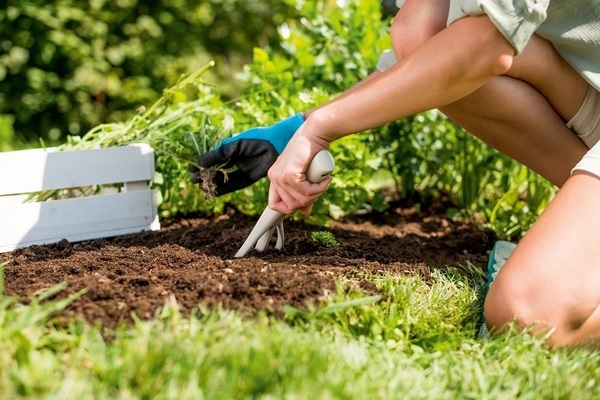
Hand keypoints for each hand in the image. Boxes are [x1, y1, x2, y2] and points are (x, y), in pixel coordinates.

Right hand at [189, 113, 303, 195]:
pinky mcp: (248, 178)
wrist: (277, 143)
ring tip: (201, 185)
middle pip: (214, 169)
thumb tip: (200, 161)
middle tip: (194, 178)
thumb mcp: (235, 145)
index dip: (200, 163)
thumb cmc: (257, 139)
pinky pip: (233, 185)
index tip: (190, 166)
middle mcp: (233, 160)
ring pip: (222, 178)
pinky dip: (223, 189)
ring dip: (211, 182)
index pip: (210, 157)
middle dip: (203, 174)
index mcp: (229, 149)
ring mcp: (240, 169)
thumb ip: (219, 154)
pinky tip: (214, 191)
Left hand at [267, 126, 331, 214]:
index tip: (307, 201)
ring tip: (324, 181)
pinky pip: (306, 192)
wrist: (316, 132)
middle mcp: (273, 177)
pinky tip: (325, 179)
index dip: (291, 208)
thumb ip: (303, 192)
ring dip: (317, 194)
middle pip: (291, 206)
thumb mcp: (306, 175)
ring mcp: (280, 176)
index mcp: (274, 177)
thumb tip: (305, 212)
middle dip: (310, 200)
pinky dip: (319, 188)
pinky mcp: (290, 174)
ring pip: (300, 200)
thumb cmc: (312, 151)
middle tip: (321, 187)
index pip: (274, 204)